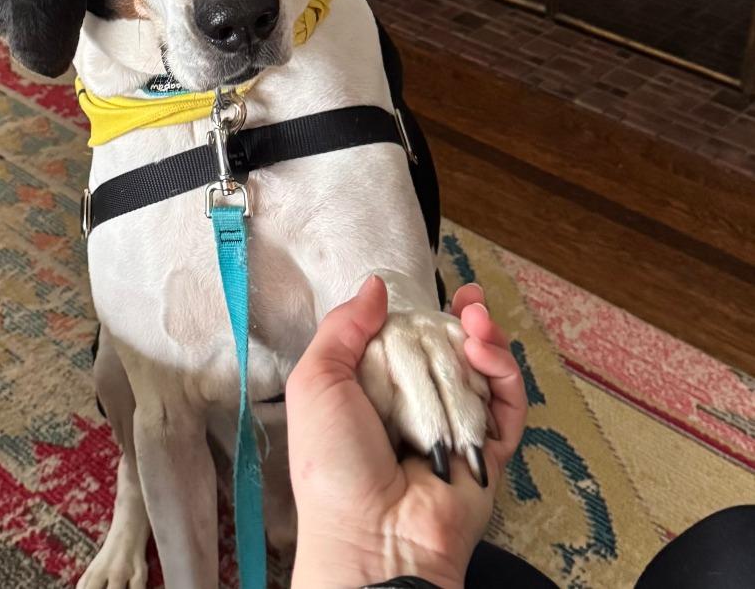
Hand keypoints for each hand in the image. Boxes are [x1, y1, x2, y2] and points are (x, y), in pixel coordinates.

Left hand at [286, 277, 526, 588]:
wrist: (370, 536)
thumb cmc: (332, 461)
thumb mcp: (316, 383)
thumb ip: (342, 329)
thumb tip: (375, 286)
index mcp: (374, 387)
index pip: (407, 338)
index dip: (425, 312)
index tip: (440, 289)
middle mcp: (416, 403)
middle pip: (451, 348)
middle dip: (464, 319)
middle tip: (470, 300)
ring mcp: (454, 425)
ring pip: (483, 370)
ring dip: (485, 337)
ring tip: (477, 320)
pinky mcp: (488, 449)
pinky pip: (507, 405)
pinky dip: (504, 373)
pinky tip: (485, 352)